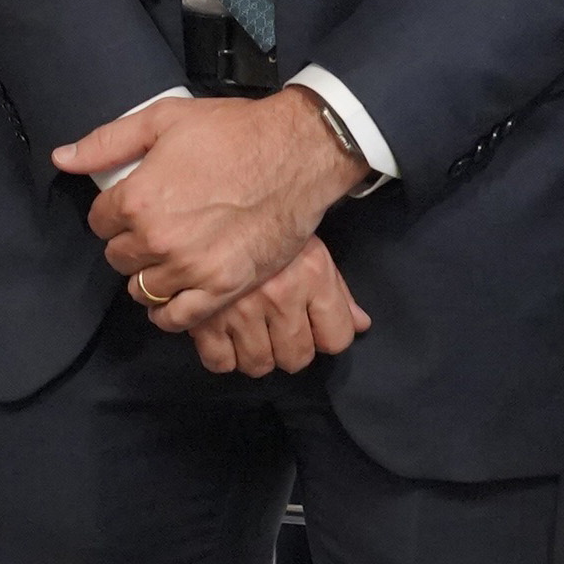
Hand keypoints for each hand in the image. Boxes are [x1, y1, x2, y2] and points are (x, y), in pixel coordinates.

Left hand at [62, 88, 367, 330]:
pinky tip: (175, 293)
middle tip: (154, 228)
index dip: (114, 212)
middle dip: (130, 243)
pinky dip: (169, 311)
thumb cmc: (232, 131)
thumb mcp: (164, 119)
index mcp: (137, 199)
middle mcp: (158, 240)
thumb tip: (62, 158)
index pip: (99, 222)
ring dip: (149, 274)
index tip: (133, 205)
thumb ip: (107, 142)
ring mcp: (191, 268)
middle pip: (118, 258)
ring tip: (168, 257)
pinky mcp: (223, 287)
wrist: (296, 153)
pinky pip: (177, 318)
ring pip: (143, 289)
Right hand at [172, 236, 370, 375]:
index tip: (314, 327)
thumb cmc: (264, 226)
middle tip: (278, 327)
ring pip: (259, 365)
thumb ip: (338, 292)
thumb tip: (361, 325)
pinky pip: (220, 362)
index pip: (336, 338)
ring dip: (257, 354)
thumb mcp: (309, 248)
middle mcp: (279, 295)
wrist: (209, 198)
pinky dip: (222, 356)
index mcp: (311, 275)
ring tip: (251, 329)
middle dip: (291, 348)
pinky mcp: (202, 317)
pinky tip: (224, 334)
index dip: (326, 336)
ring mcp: (239, 309)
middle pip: (297, 358)